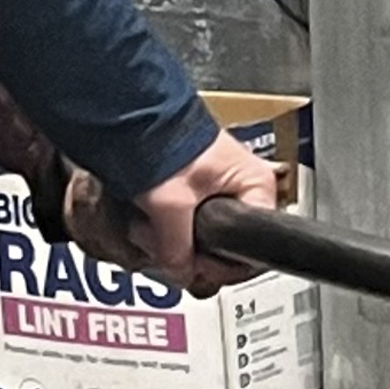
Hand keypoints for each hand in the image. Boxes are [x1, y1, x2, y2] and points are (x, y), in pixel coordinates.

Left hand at [85, 127, 280, 297]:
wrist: (133, 115)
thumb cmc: (161, 139)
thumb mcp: (170, 204)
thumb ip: (177, 249)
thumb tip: (179, 273)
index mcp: (256, 187)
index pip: (251, 252)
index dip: (219, 266)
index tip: (194, 267)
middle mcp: (245, 189)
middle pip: (224, 249)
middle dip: (187, 253)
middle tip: (161, 244)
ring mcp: (221, 190)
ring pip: (201, 241)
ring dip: (170, 242)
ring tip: (146, 226)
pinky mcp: (197, 191)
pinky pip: (186, 227)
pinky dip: (164, 229)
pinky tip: (146, 221)